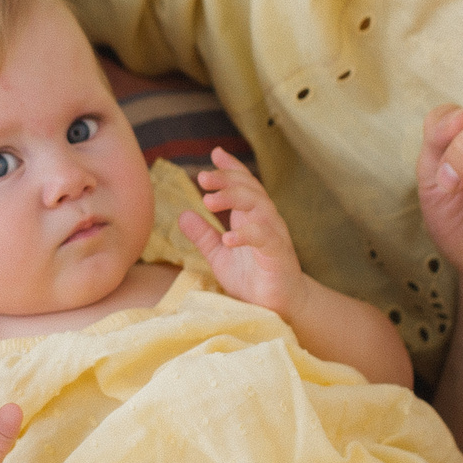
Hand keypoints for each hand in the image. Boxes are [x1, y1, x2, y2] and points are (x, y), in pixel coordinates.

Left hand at [180, 147, 313, 316]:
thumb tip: (182, 213)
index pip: (245, 185)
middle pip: (250, 189)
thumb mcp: (220, 256)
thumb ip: (203, 235)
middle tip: (202, 176)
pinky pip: (265, 239)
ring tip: (208, 200)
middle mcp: (266, 221)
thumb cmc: (252, 279)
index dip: (232, 168)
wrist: (279, 308)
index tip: (215, 153)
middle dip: (227, 179)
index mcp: (252, 218)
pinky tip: (228, 237)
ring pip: (260, 206)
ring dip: (234, 199)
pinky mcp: (279, 256)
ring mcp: (275, 236)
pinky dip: (246, 235)